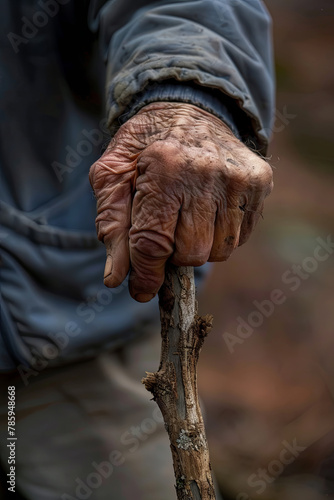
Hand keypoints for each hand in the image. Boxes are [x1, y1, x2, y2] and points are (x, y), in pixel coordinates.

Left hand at [89, 103, 272, 301]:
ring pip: (219, 250)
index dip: (145, 274)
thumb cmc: (143, 146)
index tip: (141, 290)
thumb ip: (112, 225)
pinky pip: (241, 237)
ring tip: (188, 215)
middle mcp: (206, 171)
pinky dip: (221, 234)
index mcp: (163, 166)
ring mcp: (238, 177)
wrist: (189, 108)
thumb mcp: (113, 175)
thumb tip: (116, 278)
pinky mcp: (260, 181)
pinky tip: (210, 209)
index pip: (153, 242)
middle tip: (165, 229)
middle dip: (173, 254)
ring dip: (199, 245)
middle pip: (191, 253)